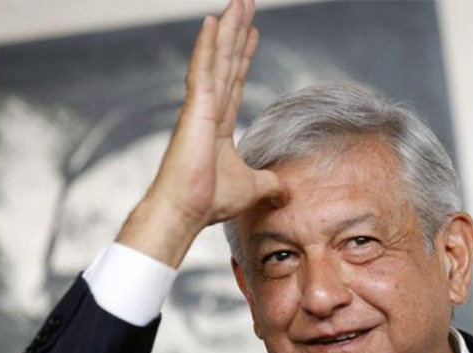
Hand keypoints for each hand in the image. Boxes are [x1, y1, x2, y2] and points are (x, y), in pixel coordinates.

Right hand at [117, 0, 283, 267]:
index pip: (235, 81)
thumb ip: (269, 183)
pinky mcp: (194, 109)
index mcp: (220, 124)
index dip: (244, 55)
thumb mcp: (253, 187)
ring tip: (239, 2)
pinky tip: (213, 21)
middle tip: (246, 3)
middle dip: (238, 32)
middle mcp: (209, 110)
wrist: (187, 212)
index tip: (253, 33)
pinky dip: (207, 46)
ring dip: (229, 29)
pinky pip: (203, 70)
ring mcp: (200, 107)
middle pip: (227, 62)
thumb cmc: (211, 201)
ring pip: (217, 59)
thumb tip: (285, 188)